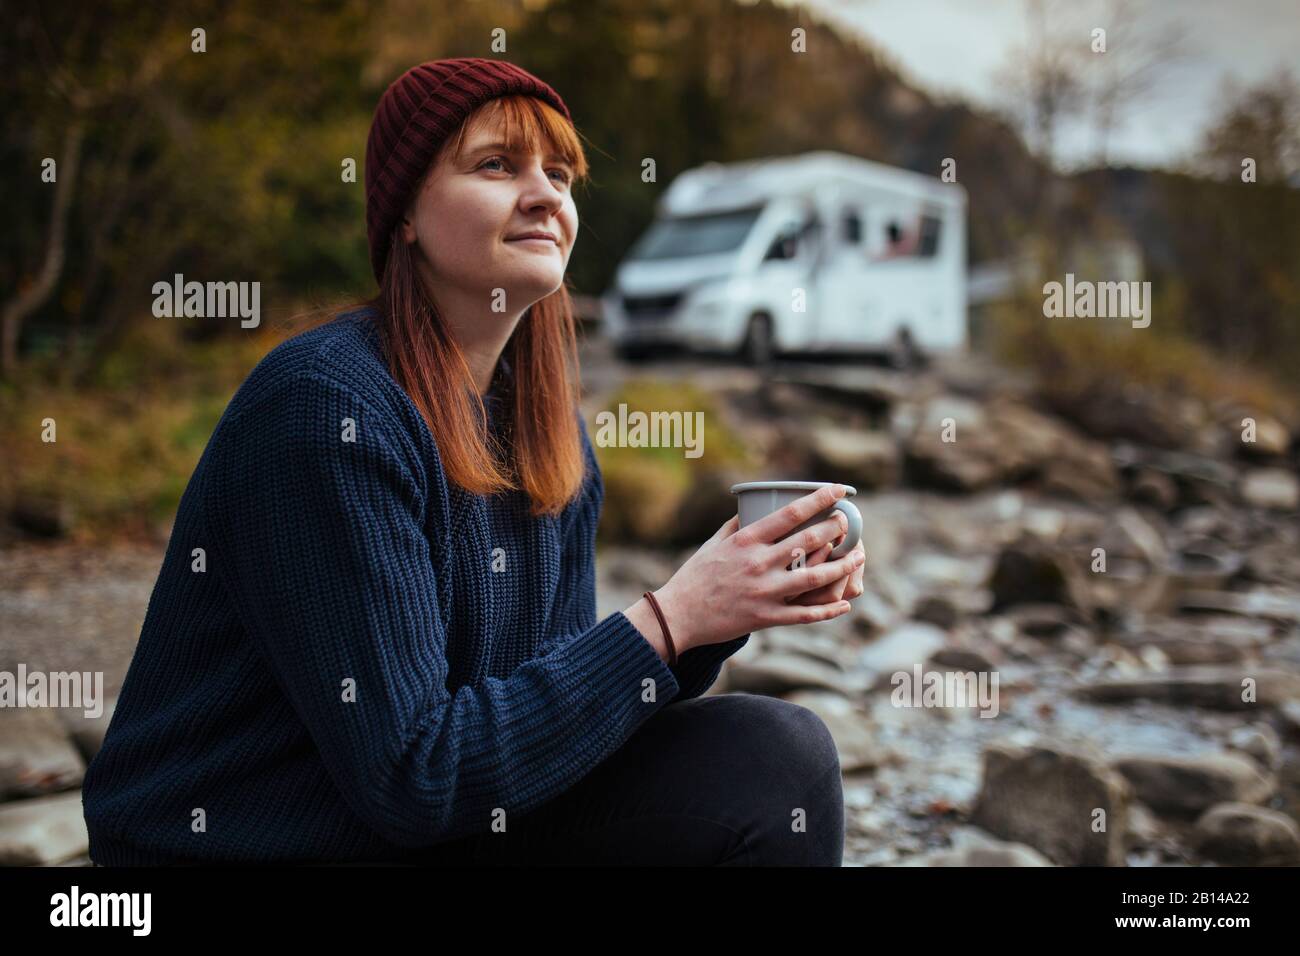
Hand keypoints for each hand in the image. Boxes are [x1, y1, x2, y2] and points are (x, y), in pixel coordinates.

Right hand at [627, 485, 864, 654]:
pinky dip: (828, 610)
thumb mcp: (714, 543)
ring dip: (841, 566)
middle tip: (848, 522)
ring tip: (858, 556)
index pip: (790, 514)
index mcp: (746, 541)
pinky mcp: (765, 618)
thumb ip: (737, 525)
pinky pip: (804, 614)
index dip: (819, 499)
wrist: (678, 615)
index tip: (838, 490)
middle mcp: (758, 563)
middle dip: (835, 528)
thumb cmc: (695, 576)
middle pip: (808, 541)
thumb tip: (753, 506)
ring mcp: (764, 592)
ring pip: (814, 577)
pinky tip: (844, 605)